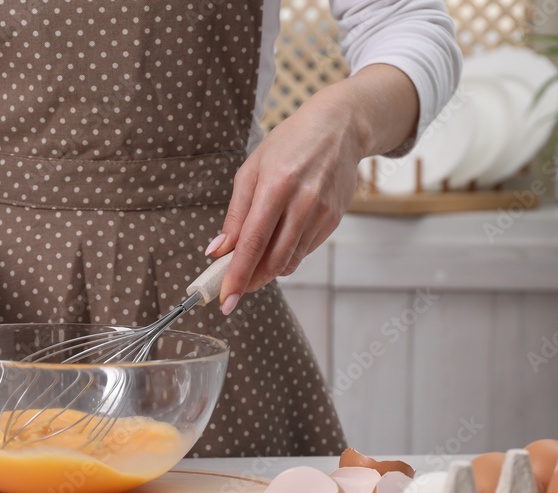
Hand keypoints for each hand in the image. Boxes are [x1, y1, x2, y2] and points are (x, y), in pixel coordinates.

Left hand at [206, 64, 417, 313]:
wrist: (339, 128)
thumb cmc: (289, 145)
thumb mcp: (251, 171)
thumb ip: (235, 215)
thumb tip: (218, 251)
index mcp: (276, 186)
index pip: (253, 243)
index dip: (237, 275)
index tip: (226, 299)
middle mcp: (303, 202)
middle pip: (273, 259)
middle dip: (251, 280)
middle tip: (235, 287)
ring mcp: (322, 213)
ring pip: (290, 260)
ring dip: (268, 270)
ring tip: (254, 264)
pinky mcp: (333, 220)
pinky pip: (304, 251)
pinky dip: (287, 256)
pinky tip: (279, 242)